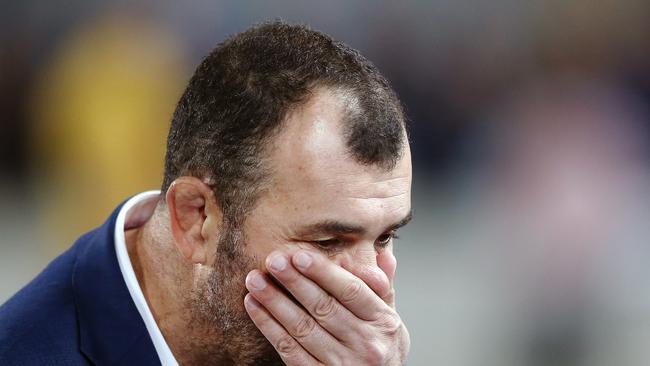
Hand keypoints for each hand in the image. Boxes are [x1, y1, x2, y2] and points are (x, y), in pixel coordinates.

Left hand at [244, 249, 409, 364]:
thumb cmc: (382, 349)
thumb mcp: (392, 319)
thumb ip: (383, 288)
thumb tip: (382, 255)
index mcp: (384, 322)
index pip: (352, 291)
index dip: (324, 272)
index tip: (300, 254)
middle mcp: (365, 344)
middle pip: (324, 308)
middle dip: (294, 282)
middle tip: (272, 260)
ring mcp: (342, 364)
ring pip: (303, 329)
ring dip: (275, 302)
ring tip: (255, 280)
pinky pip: (290, 351)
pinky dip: (269, 327)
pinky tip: (254, 306)